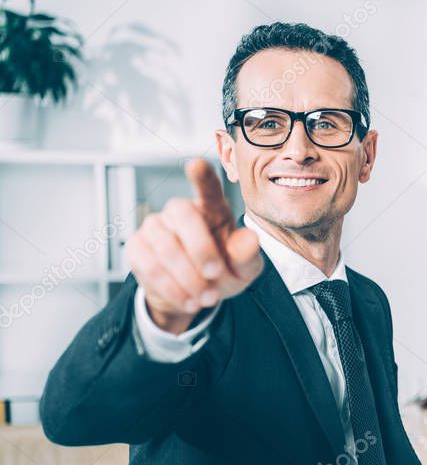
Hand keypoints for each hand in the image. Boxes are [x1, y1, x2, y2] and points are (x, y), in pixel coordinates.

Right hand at [125, 159, 262, 333]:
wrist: (196, 295)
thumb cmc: (224, 271)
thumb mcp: (244, 268)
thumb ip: (248, 254)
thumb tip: (251, 239)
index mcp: (212, 209)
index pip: (207, 186)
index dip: (202, 176)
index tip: (196, 164)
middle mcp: (181, 211)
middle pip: (183, 214)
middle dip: (201, 248)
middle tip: (215, 274)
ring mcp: (155, 227)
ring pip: (165, 245)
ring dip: (188, 277)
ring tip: (207, 298)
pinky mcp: (136, 248)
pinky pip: (148, 265)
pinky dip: (171, 287)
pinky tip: (189, 300)